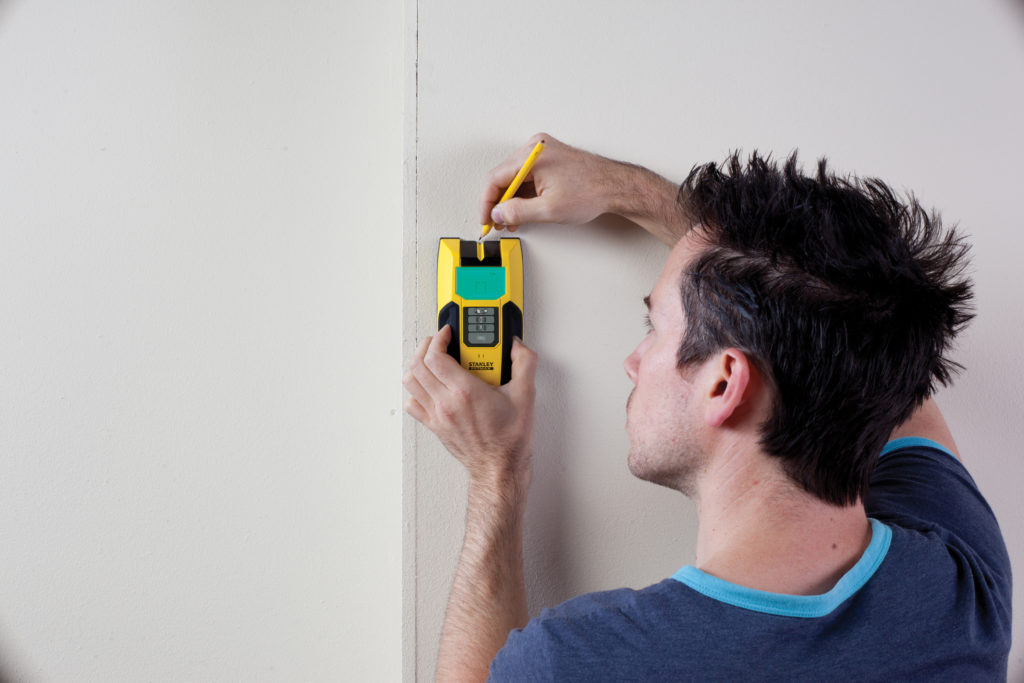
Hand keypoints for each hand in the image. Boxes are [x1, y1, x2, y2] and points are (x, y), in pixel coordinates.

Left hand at [403, 325, 537, 480]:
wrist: (499, 468)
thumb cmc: (509, 440)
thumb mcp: (526, 396)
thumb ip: (524, 364)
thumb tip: (516, 346)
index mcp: (465, 392)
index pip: (435, 355)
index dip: (439, 338)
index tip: (449, 333)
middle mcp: (446, 403)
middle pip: (417, 364)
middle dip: (426, 346)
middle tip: (440, 342)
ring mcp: (437, 415)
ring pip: (410, 382)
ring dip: (417, 365)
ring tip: (432, 359)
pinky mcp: (434, 426)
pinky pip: (412, 404)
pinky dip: (415, 390)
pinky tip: (429, 386)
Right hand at [479, 132, 626, 231]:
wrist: (615, 186)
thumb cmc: (591, 192)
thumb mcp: (549, 209)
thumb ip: (518, 212)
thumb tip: (497, 214)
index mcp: (533, 155)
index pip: (495, 178)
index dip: (487, 203)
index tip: (485, 220)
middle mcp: (535, 148)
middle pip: (503, 176)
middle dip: (499, 203)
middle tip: (497, 224)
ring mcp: (542, 151)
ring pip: (514, 177)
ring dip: (511, 200)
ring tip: (513, 220)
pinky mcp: (549, 158)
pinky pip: (526, 175)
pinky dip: (523, 193)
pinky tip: (524, 209)